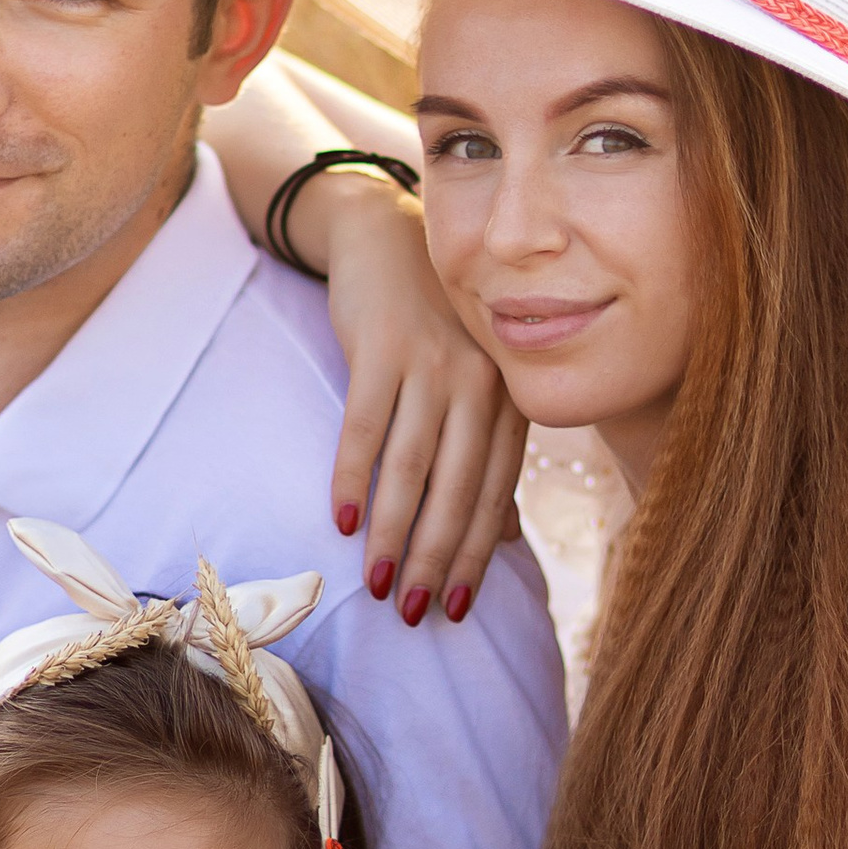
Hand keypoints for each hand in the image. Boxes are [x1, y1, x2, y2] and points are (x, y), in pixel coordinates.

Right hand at [312, 174, 527, 625]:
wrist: (387, 236)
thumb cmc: (431, 324)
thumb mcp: (469, 381)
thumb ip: (484, 451)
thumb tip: (503, 540)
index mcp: (507, 398)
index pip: (495, 493)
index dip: (477, 555)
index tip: (456, 608)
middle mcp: (480, 383)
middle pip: (457, 489)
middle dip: (435, 558)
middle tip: (412, 612)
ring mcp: (433, 363)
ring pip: (412, 468)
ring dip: (392, 533)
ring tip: (375, 584)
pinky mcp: (383, 347)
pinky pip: (365, 426)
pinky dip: (352, 476)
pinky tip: (340, 520)